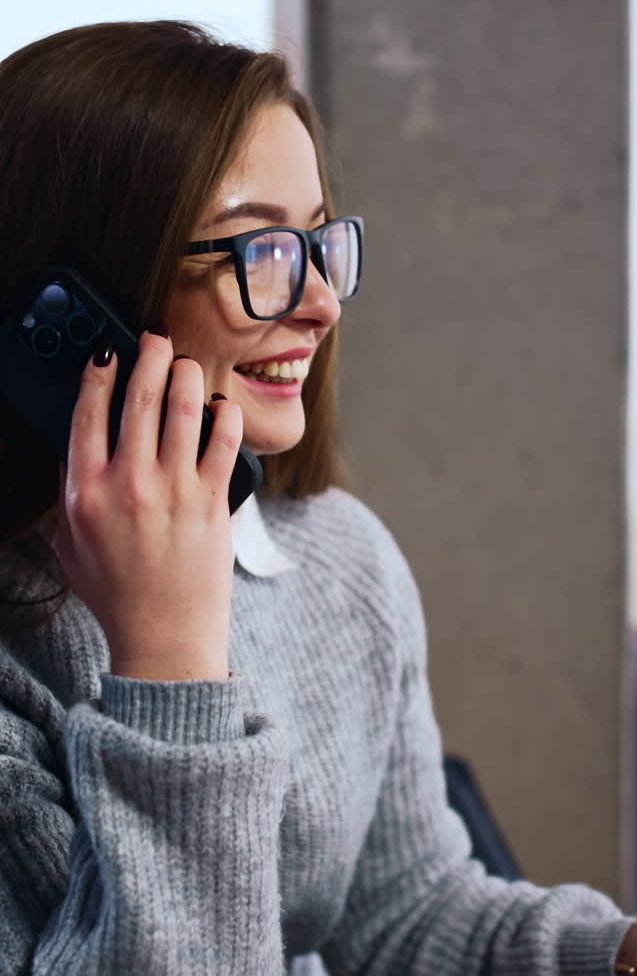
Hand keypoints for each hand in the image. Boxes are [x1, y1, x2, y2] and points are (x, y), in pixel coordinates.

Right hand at [54, 330, 243, 681]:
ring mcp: (175, 491)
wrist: (164, 637)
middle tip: (156, 339)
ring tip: (186, 366)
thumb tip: (80, 441)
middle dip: (149, 353)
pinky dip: (225, 414)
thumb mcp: (72, 543)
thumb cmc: (117, 592)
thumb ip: (73, 490)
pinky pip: (225, 439)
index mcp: (87, 493)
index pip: (87, 411)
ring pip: (184, 405)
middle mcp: (130, 485)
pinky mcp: (214, 502)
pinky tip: (220, 408)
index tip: (106, 350)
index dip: (98, 370)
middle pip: (140, 395)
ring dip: (187, 373)